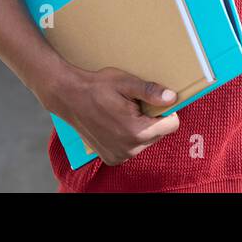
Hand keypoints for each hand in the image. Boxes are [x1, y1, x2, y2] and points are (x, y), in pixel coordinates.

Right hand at [45, 65, 180, 165]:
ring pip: (146, 141)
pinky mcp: (112, 158)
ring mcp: (120, 156)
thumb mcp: (126, 83)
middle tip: (134, 105)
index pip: (172, 125)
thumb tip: (172, 97)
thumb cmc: (97, 87)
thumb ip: (150, 92)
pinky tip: (115, 123)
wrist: (69, 98)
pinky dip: (128, 136)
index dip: (167, 111)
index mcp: (137, 131)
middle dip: (152, 119)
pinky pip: (132, 147)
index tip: (154, 102)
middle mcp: (130, 149)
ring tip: (122, 113)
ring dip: (140, 128)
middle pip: (159, 133)